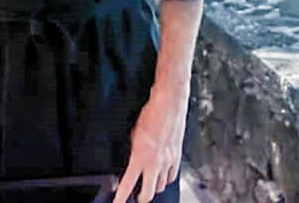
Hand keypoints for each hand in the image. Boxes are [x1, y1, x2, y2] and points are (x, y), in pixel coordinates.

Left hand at [113, 87, 187, 202]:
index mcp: (140, 156)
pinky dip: (166, 178)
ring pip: (162, 186)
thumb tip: (133, 158)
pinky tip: (162, 174)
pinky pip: (172, 176)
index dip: (121, 198)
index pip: (128, 184)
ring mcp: (168, 161)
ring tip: (149, 183)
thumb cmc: (152, 114)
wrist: (170, 104)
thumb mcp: (134, 133)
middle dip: (141, 198)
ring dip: (154, 186)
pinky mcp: (178, 157)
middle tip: (136, 196)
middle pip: (149, 194)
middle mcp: (155, 162)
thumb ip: (133, 150)